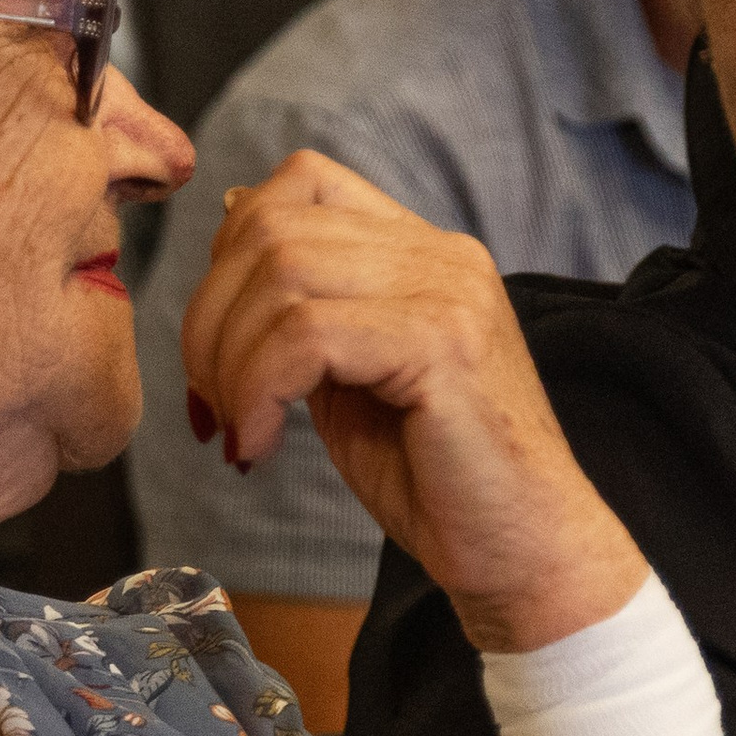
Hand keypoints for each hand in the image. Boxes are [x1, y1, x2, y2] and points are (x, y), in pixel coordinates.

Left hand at [182, 152, 646, 650]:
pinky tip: (260, 446)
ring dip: (228, 361)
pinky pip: (305, 333)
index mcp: (423, 252)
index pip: (301, 182)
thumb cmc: (439, 482)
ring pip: (280, 272)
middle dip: (209, 318)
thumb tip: (226, 261)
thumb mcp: (352, 382)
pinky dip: (258, 391)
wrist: (526, 553)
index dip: (231, 251)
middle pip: (272, 225)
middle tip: (211, 403)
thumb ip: (303, 318)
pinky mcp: (441, 344)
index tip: (220, 345)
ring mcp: (448, 291)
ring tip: (239, 430)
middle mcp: (442, 254)